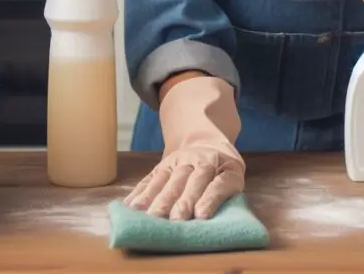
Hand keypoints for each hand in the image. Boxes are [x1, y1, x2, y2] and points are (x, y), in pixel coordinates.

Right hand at [123, 76, 244, 220]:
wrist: (205, 144)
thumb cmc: (221, 169)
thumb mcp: (233, 175)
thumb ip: (225, 193)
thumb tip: (211, 218)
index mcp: (221, 165)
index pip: (217, 182)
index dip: (210, 198)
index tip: (201, 215)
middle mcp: (197, 160)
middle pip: (189, 181)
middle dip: (182, 201)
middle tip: (176, 219)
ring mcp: (176, 162)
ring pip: (167, 180)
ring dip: (158, 199)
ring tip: (151, 216)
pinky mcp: (161, 167)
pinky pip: (149, 180)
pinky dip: (139, 193)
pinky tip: (130, 207)